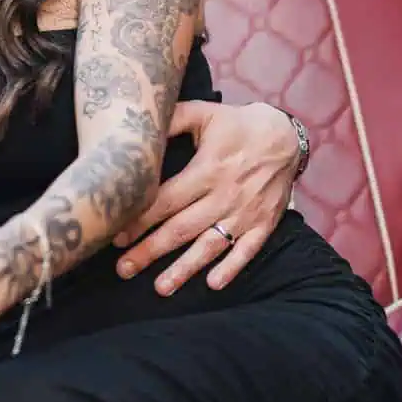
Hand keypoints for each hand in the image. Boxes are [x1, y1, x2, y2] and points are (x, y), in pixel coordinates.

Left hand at [114, 99, 298, 294]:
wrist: (285, 135)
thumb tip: (137, 126)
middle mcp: (224, 195)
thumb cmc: (236, 125)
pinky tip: (213, 284)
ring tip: (161, 288)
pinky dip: (232, 268)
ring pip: (210, 245)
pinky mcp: (264, 223)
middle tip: (123, 269)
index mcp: (206, 169)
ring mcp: (246, 212)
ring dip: (185, 268)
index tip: (116, 236)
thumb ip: (171, 120)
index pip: (166, 200)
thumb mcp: (203, 113)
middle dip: (150, 251)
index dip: (139, 220)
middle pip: (181, 229)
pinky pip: (247, 250)